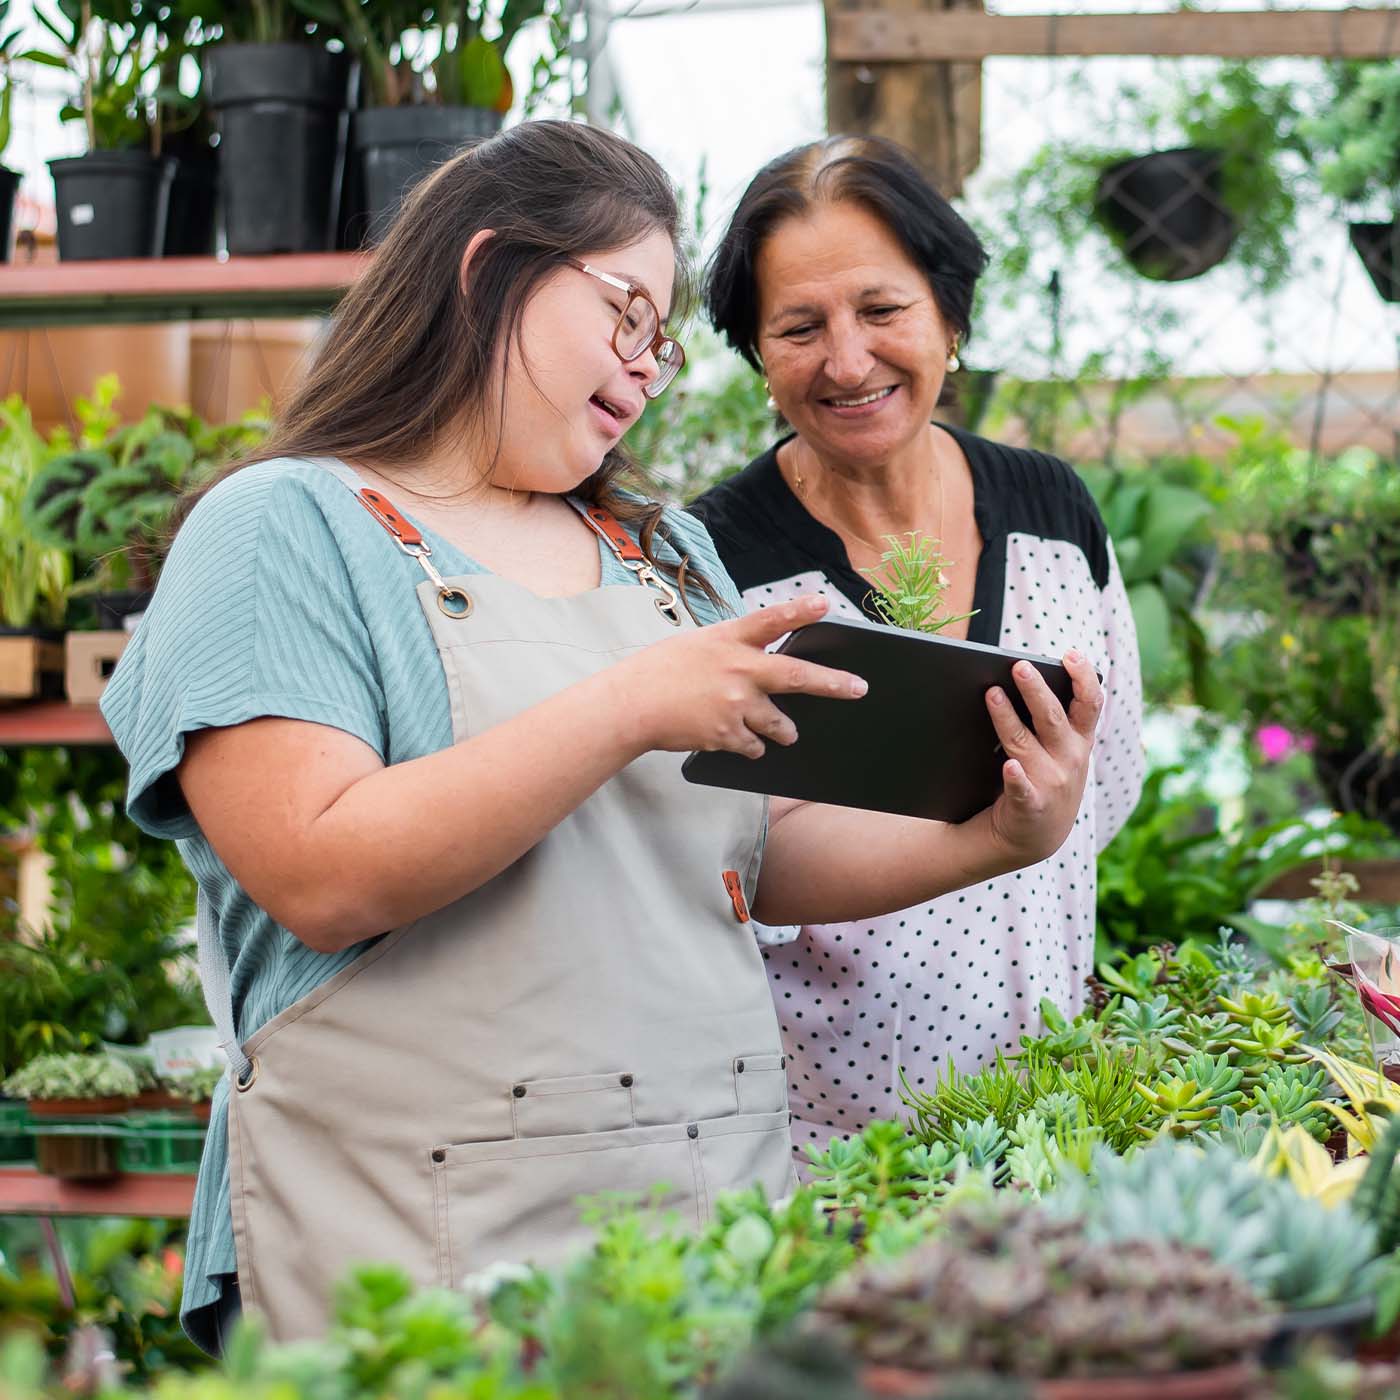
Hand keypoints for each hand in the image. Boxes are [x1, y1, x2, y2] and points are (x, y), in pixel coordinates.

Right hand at [611, 593, 867, 758]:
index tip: (826, 603)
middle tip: (858, 688)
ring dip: (784, 731)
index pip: (772, 619)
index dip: (801, 610)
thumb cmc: (658, 672)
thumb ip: (731, 650)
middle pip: (798, 675)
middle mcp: (738, 669)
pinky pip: (754, 745)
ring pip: (779, 724)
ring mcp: (735, 703)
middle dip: (834, 683)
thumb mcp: (695, 645)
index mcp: (728, 639)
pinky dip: (751, 746)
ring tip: (787, 733)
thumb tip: (759, 668)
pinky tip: (737, 740)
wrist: (630, 706)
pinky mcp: (728, 733)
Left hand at [973, 650, 1102, 868]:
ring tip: (991, 694)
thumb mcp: (1060, 751)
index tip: (1070, 654)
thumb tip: (1024, 675)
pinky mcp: (1030, 807)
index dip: (1083, 677)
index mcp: (1079, 741)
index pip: (1089, 703)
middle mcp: (1070, 760)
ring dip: (1007, 718)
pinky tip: (1009, 766)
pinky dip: (1016, 778)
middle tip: (1019, 665)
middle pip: (1052, 717)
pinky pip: (1022, 789)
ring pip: (1025, 743)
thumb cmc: (1043, 779)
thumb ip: (1053, 719)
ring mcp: (1051, 784)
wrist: (1033, 837)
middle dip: (1036, 689)